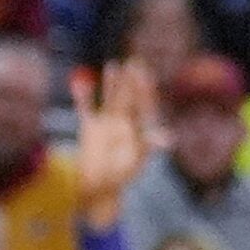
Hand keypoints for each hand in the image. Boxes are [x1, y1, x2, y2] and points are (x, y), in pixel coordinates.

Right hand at [71, 63, 163, 229]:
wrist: (98, 187)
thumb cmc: (121, 176)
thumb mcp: (136, 160)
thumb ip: (148, 146)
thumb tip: (169, 140)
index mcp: (139, 129)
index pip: (144, 105)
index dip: (146, 89)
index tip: (146, 74)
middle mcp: (124, 124)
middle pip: (128, 97)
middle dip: (131, 81)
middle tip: (134, 62)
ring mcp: (106, 124)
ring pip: (109, 99)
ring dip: (111, 84)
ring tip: (113, 65)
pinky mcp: (89, 129)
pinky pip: (85, 109)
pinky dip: (83, 97)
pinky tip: (81, 84)